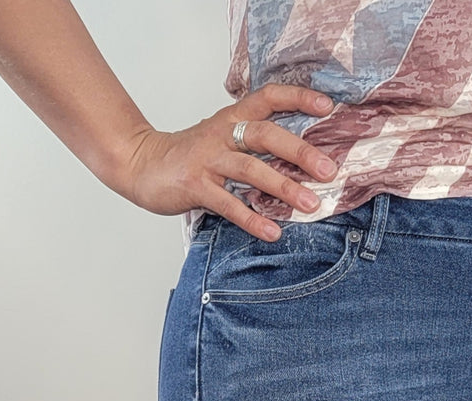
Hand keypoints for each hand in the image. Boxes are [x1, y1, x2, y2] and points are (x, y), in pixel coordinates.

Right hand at [109, 83, 339, 240]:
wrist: (142, 165)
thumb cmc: (190, 156)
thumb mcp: (223, 139)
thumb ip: (255, 144)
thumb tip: (302, 160)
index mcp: (232, 119)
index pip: (268, 98)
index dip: (297, 98)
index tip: (327, 106)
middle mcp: (222, 134)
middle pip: (265, 135)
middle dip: (300, 152)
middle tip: (329, 170)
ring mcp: (208, 160)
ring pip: (250, 169)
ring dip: (283, 187)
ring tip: (310, 205)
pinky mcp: (195, 186)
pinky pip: (228, 204)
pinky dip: (252, 219)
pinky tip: (272, 232)